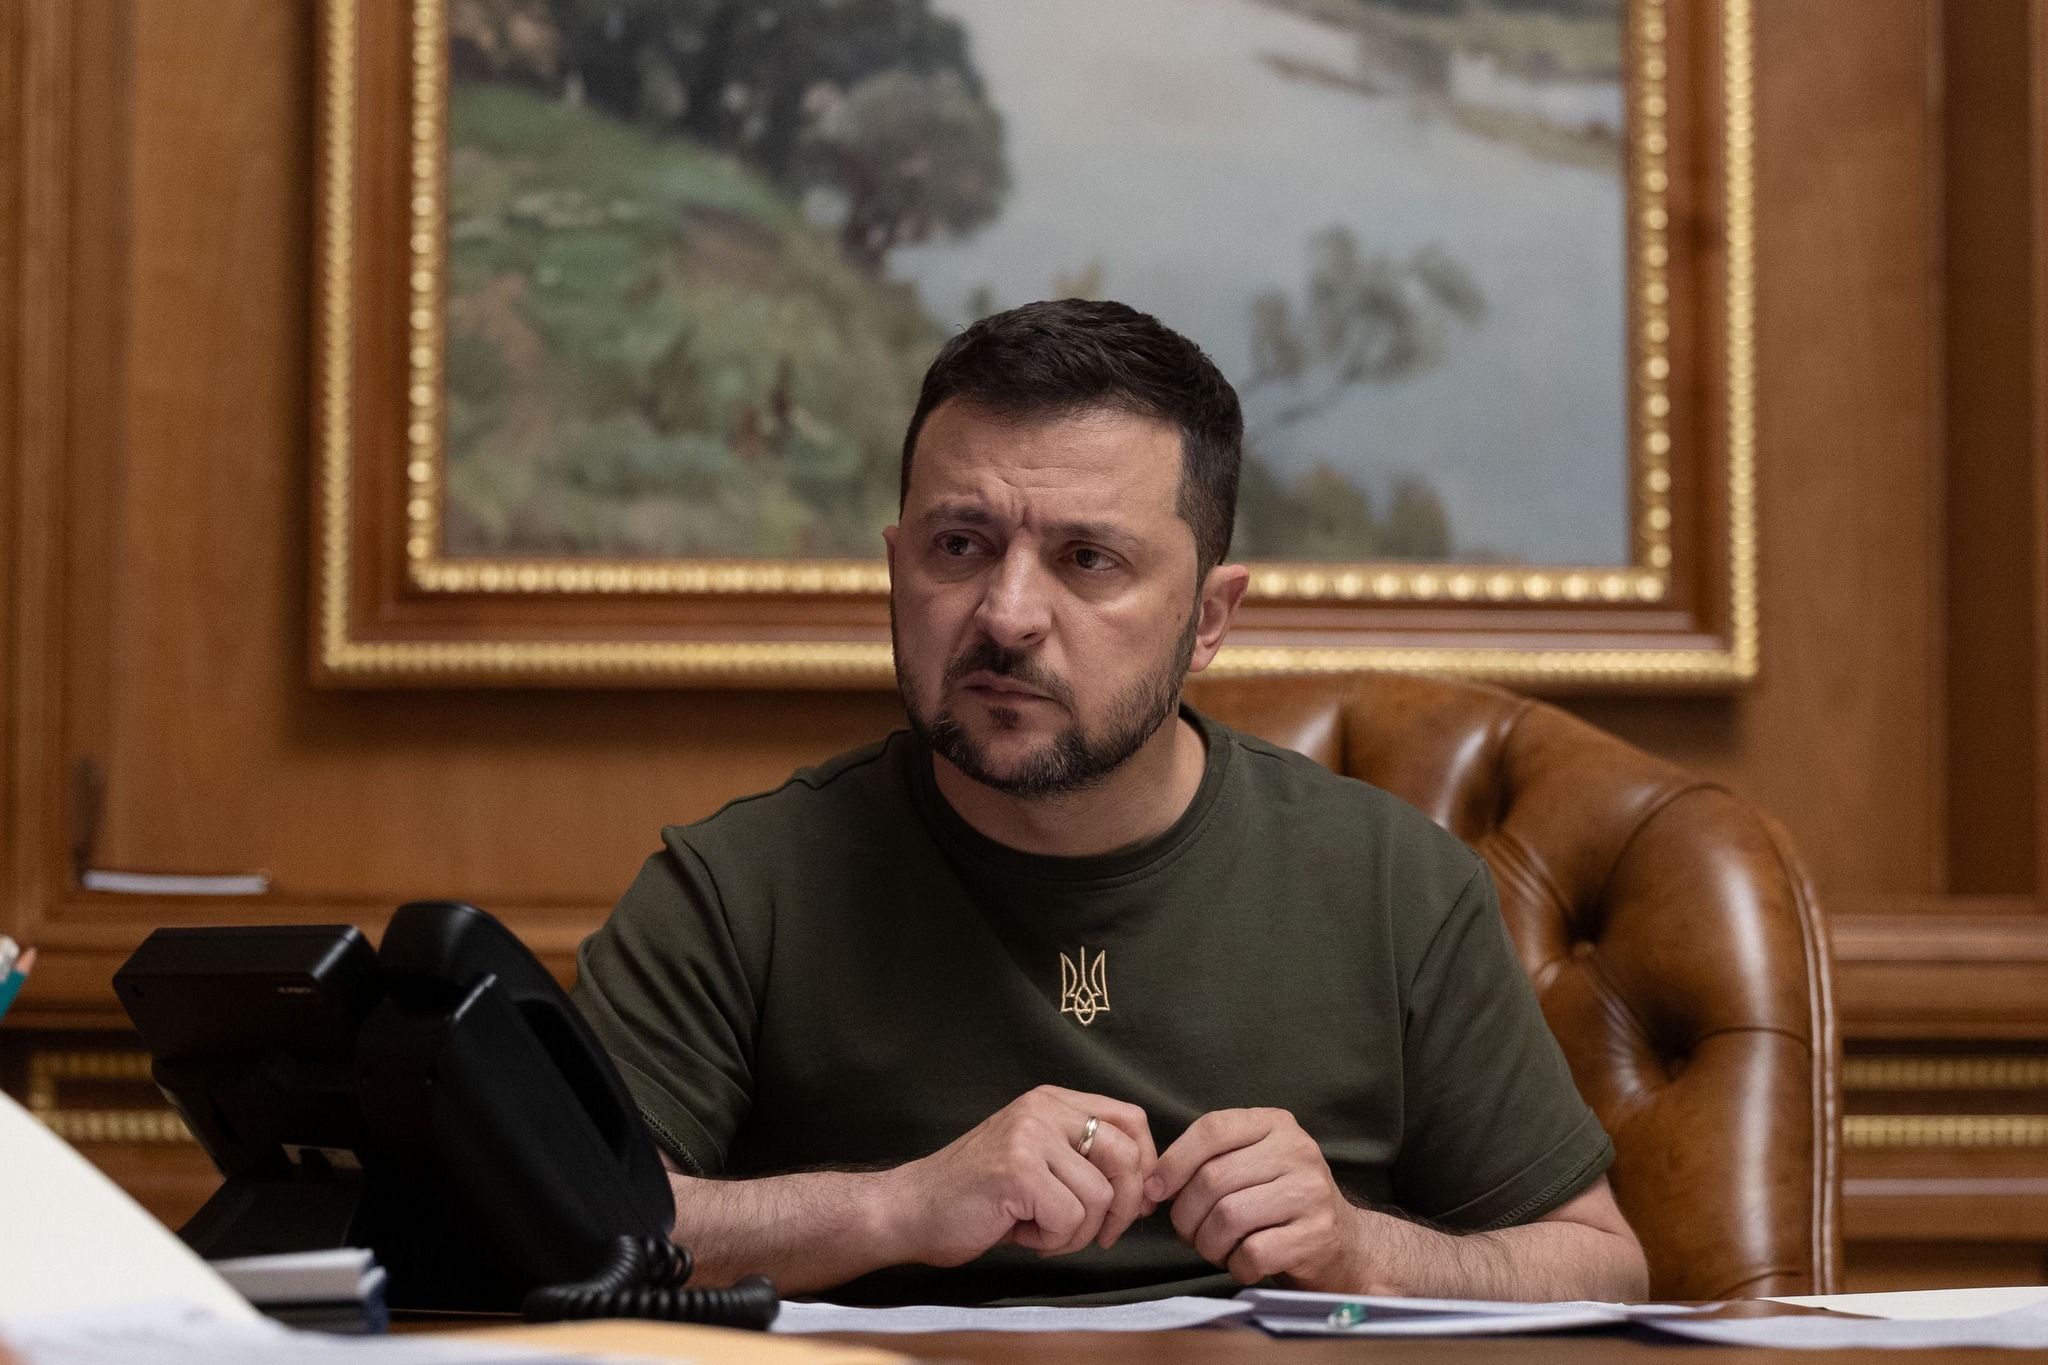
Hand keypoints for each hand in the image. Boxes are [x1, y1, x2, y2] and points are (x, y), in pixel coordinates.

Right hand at [881, 1086, 1156, 1267]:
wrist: (910, 1210)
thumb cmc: (977, 1197)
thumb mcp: (1038, 1164)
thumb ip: (1087, 1164)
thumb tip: (1150, 1193)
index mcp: (1051, 1101)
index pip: (1131, 1119)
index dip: (1145, 1164)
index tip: (1136, 1202)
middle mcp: (1042, 1109)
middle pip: (1126, 1155)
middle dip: (1125, 1208)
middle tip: (1099, 1235)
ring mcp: (1029, 1137)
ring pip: (1100, 1196)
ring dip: (1079, 1232)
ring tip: (1043, 1232)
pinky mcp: (1017, 1170)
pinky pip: (1070, 1217)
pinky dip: (1054, 1240)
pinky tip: (1025, 1234)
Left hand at [1147, 1107, 1372, 1289]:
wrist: (1342, 1243)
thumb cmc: (1278, 1201)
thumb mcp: (1251, 1163)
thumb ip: (1208, 1161)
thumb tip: (1153, 1185)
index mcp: (1275, 1124)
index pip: (1212, 1129)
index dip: (1174, 1161)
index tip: (1155, 1190)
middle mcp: (1298, 1151)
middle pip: (1214, 1178)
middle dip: (1186, 1214)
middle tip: (1188, 1232)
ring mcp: (1311, 1192)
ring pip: (1229, 1217)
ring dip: (1208, 1243)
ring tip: (1214, 1248)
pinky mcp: (1317, 1235)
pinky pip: (1253, 1252)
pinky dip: (1235, 1265)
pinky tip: (1241, 1262)